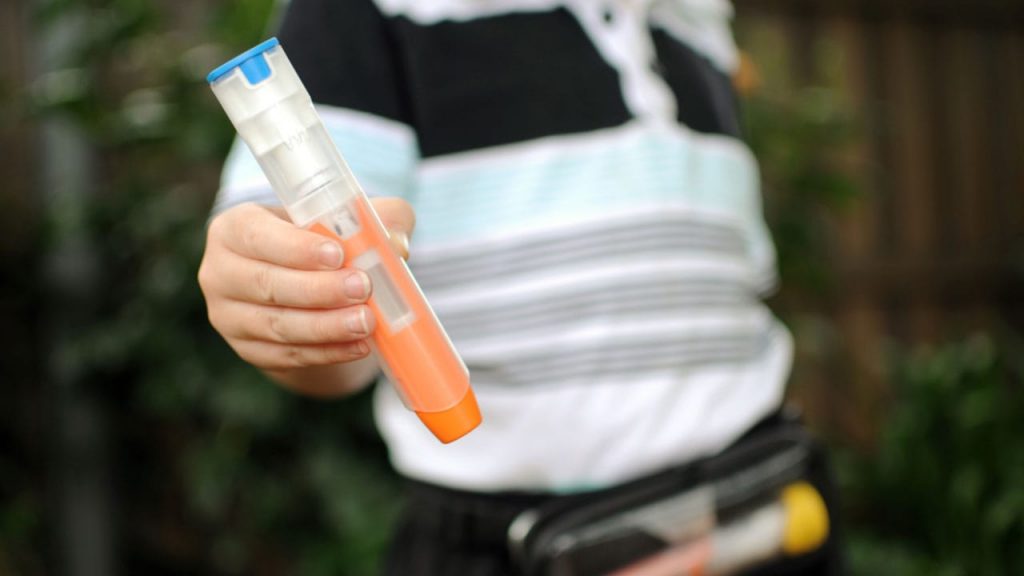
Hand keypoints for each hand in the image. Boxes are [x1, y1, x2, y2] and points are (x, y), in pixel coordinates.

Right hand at [198, 199, 415, 395]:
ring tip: (366, 322)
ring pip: (277, 326)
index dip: (296, 248)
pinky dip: (326, 353)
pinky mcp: (247, 350)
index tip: (338, 254)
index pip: (258, 236)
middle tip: (362, 289)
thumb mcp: (349, 217)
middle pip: (267, 285)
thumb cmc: (324, 239)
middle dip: (318, 291)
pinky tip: (358, 346)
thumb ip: (378, 217)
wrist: (303, 286)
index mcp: (234, 228)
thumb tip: (397, 244)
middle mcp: (220, 272)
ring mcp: (228, 317)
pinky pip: (288, 356)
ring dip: (325, 327)